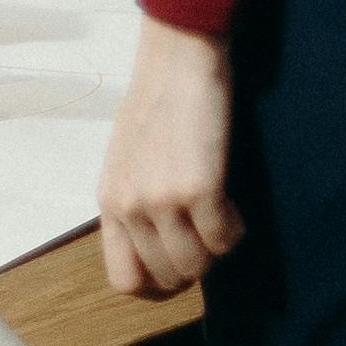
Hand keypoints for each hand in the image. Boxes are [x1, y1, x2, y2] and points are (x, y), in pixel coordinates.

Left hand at [97, 17, 244, 297]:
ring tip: (222, 219)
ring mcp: (161, 200)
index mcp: (109, 201)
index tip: (181, 271)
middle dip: (194, 267)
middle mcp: (129, 207)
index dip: (158, 286)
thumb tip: (159, 245)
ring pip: (197, 266)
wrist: (177, 59)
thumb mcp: (127, 161)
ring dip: (216, 252)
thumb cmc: (158, 104)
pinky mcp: (198, 188)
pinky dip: (236, 231)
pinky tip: (234, 206)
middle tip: (209, 237)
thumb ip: (135, 202)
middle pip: (166, 277)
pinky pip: (224, 240)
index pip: (124, 279)